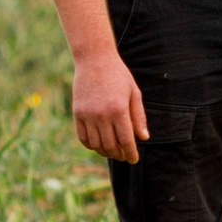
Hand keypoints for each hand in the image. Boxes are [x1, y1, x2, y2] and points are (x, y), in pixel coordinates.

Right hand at [73, 50, 147, 165]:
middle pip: (110, 145)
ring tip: (113, 152)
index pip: (126, 140)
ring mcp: (87, 115)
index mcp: (119, 110)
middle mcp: (102, 115)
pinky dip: (91, 145)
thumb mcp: (134, 93)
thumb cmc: (119, 76)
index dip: (131, 153)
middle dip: (119, 154)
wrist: (94, 61)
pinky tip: (98, 145)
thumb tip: (143, 138)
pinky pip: (83, 137)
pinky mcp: (77, 114)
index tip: (134, 160)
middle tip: (125, 156)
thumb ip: (138, 117)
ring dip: (105, 152)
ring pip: (96, 144)